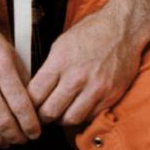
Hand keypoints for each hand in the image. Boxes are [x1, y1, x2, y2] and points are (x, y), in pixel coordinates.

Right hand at [0, 0, 39, 145]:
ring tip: (5, 141)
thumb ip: (21, 78)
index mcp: (1, 67)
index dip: (31, 126)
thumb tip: (32, 107)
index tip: (35, 133)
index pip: (21, 106)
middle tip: (22, 140)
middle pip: (3, 121)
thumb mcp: (9, 51)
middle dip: (16, 136)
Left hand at [29, 0, 149, 127]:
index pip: (35, 94)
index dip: (28, 104)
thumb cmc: (91, 33)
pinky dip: (81, 117)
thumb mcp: (60, 44)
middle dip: (41, 117)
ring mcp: (96, 88)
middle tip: (39, 116)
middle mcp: (77, 77)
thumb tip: (36, 88)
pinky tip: (77, 109)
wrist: (122, 29)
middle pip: (50, 111)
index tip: (27, 106)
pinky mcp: (111, 95)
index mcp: (60, 62)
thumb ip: (49, 68)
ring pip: (71, 119)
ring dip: (61, 120)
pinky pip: (91, 116)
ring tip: (58, 115)